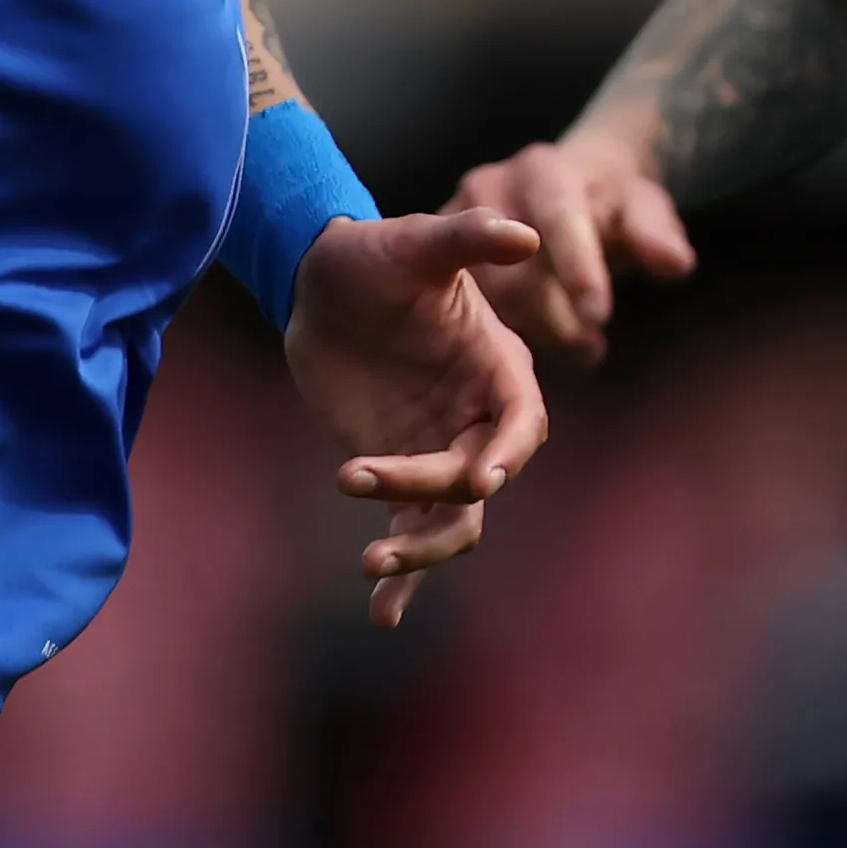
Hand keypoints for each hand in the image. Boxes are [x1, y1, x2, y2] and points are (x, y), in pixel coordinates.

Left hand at [284, 206, 550, 626]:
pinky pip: (411, 529)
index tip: (480, 475)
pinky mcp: (400, 472)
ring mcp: (440, 449)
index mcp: (497, 368)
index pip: (522, 422)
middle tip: (361, 473)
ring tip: (371, 559)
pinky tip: (383, 613)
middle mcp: (477, 417)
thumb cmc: (375, 254)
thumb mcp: (416, 240)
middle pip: (480, 481)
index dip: (508, 452)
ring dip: (420, 548)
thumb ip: (468, 238)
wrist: (321, 280)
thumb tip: (525, 234)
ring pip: (452, 520)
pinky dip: (402, 574)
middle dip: (434, 492)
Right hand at [447, 131, 694, 367]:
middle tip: (593, 346)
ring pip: (487, 297)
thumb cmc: (610, 200)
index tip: (600, 316)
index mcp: (545, 171)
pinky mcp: (441, 252)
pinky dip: (503, 333)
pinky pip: (465, 305)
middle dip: (557, 317)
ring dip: (534, 330)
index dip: (578, 269)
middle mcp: (490, 187)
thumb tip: (674, 263)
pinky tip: (538, 342)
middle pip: (514, 268)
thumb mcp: (644, 208)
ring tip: (579, 345)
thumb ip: (657, 234)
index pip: (558, 220)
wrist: (567, 183)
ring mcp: (455, 219)